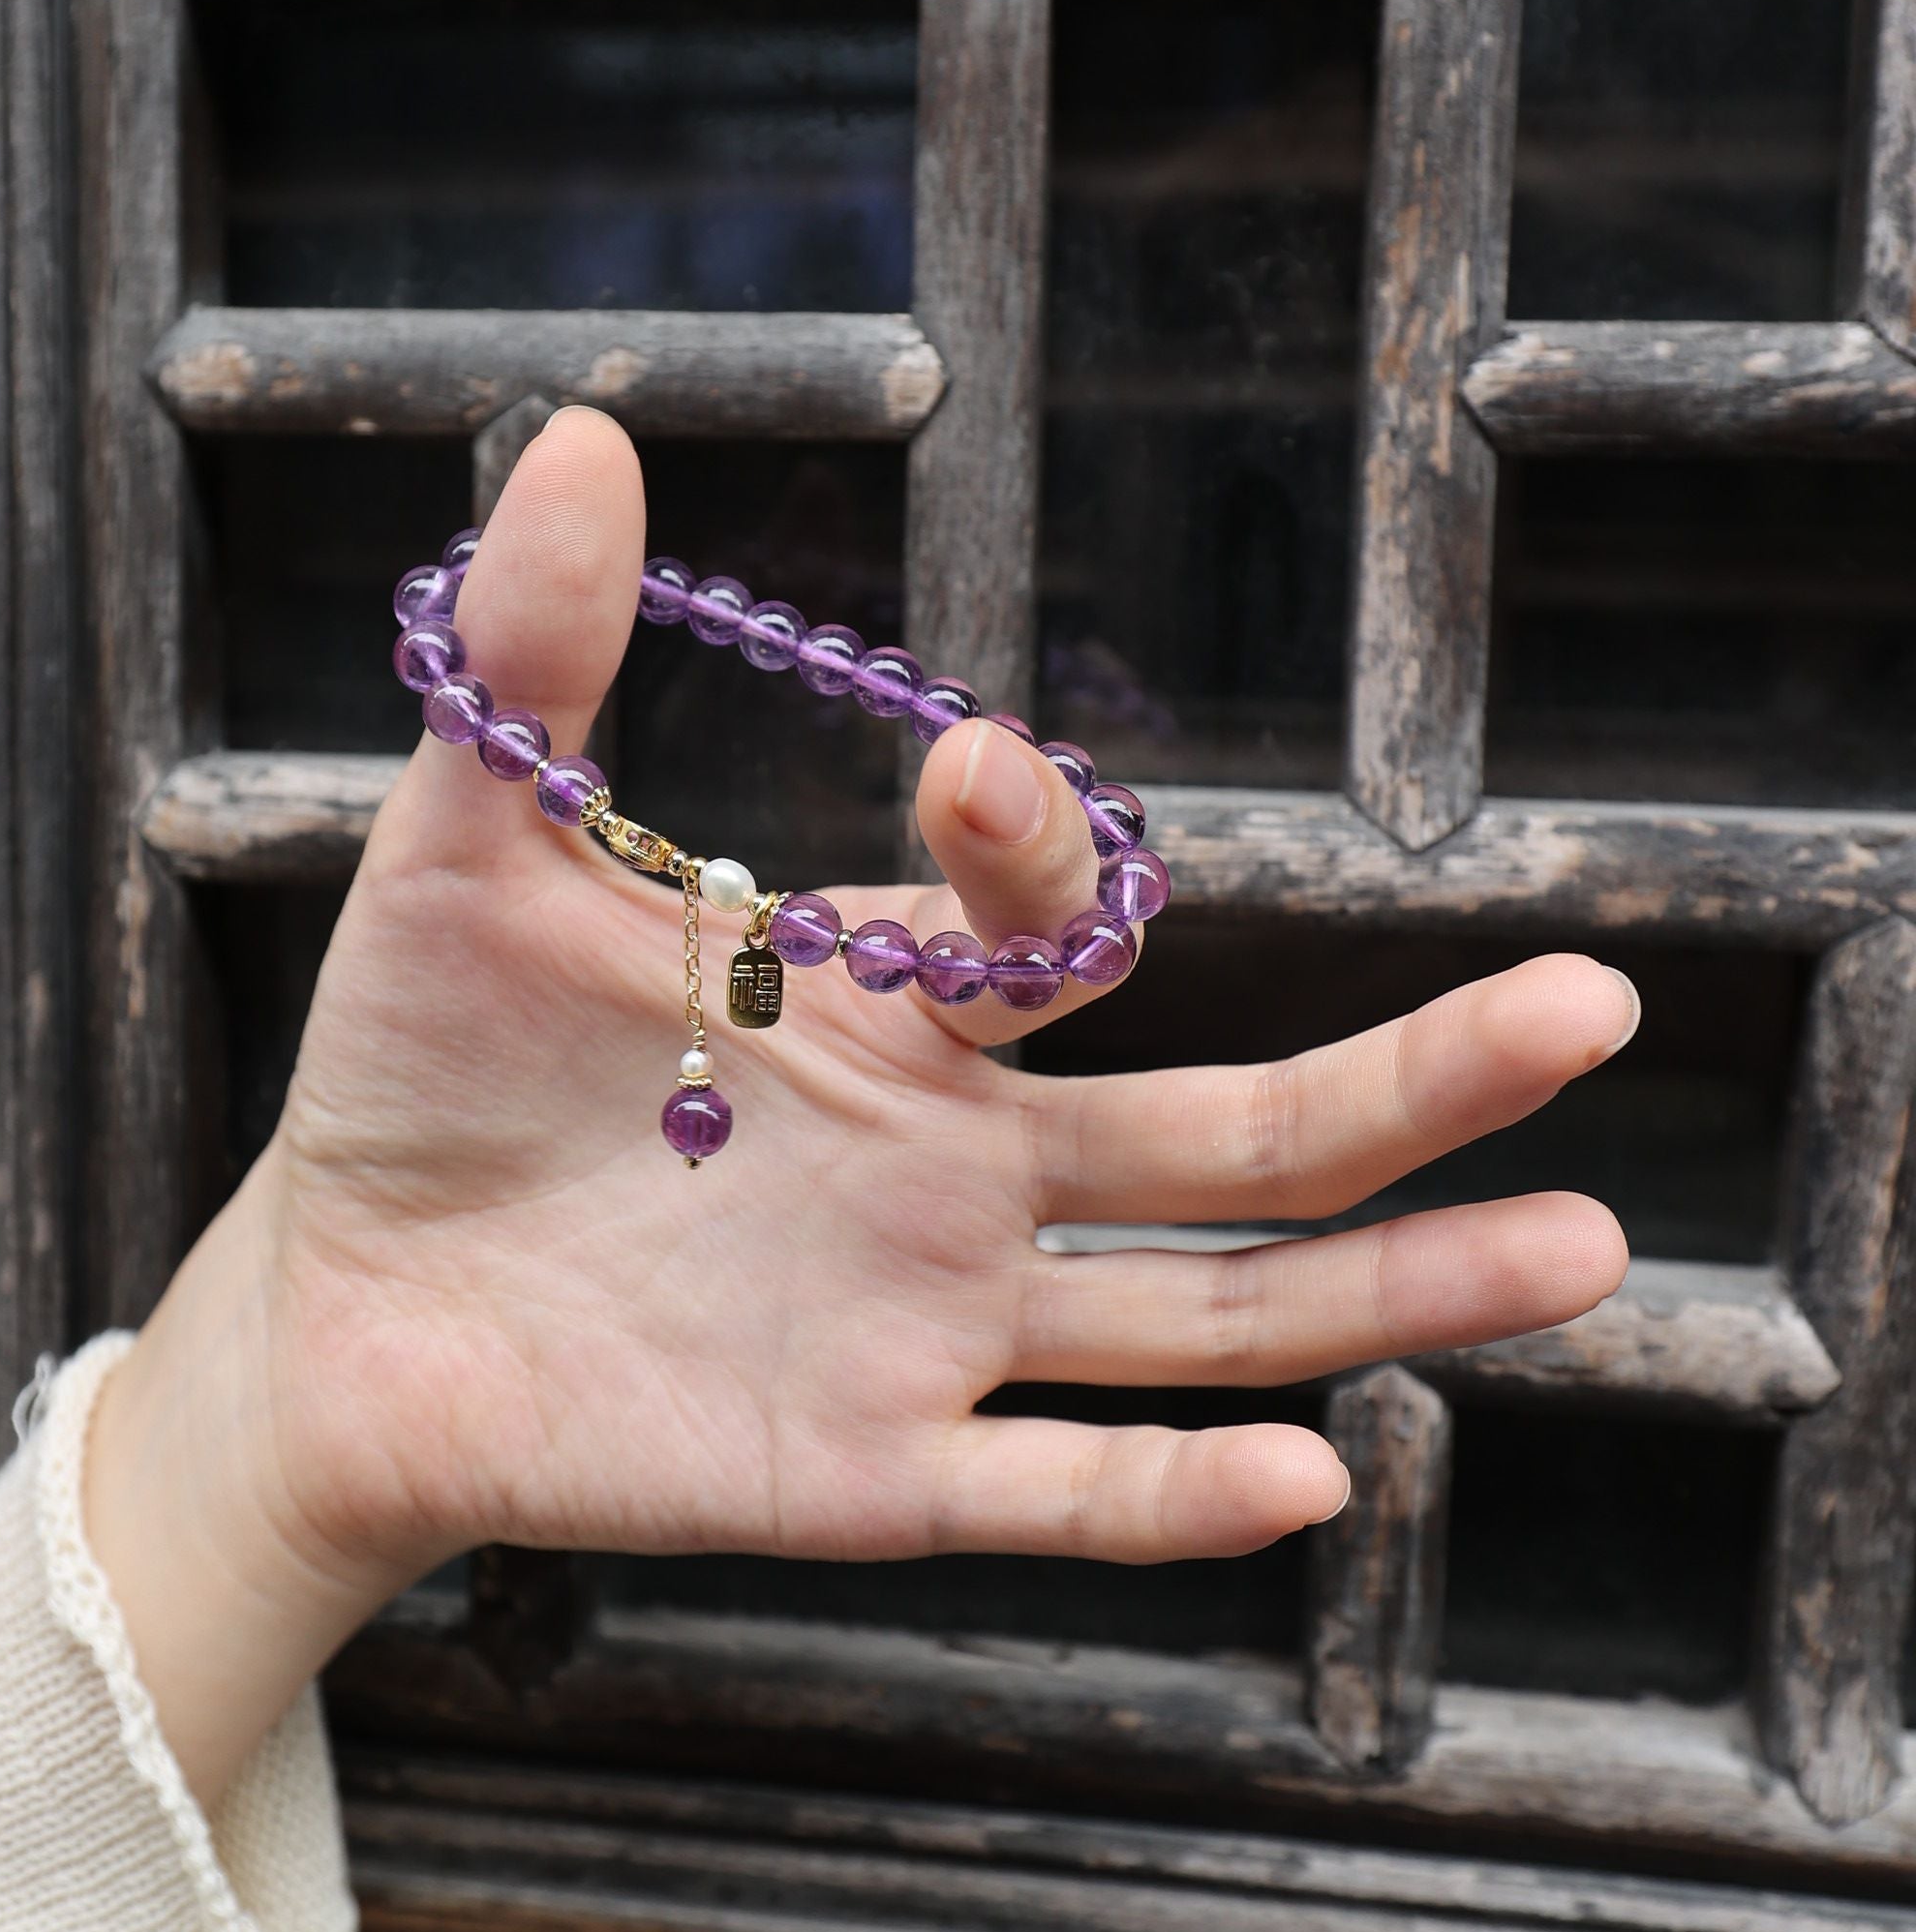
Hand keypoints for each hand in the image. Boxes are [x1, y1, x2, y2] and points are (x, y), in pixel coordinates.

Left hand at [87, 411, 1634, 1801]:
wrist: (341, 1301)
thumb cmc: (424, 1063)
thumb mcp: (473, 853)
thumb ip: (544, 667)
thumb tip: (582, 435)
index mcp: (893, 1010)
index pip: (1052, 931)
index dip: (1038, 851)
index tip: (965, 778)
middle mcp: (963, 1166)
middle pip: (1234, 1134)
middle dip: (1418, 1075)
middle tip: (1589, 1004)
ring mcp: (932, 1323)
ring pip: (1210, 1312)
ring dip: (1394, 1285)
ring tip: (1590, 1243)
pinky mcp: (864, 1472)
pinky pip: (1053, 1489)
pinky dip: (1178, 1496)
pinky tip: (1314, 1475)